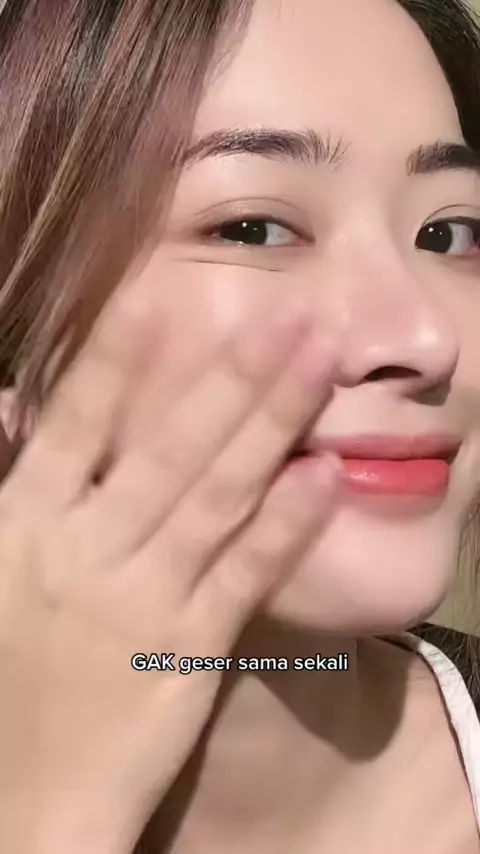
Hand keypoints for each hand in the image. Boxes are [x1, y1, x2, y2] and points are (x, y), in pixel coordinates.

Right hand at [0, 282, 338, 852]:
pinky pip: (244, 577)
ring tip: (320, 367)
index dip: (120, 358)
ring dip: (274, 425)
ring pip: (218, 496)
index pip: (77, 423)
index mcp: (23, 523)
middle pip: (171, 447)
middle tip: (292, 317)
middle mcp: (87, 549)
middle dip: (235, 376)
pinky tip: (327, 477)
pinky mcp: (188, 651)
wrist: (15, 802)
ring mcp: (143, 599)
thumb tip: (10, 402)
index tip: (168, 296)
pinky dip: (287, 525)